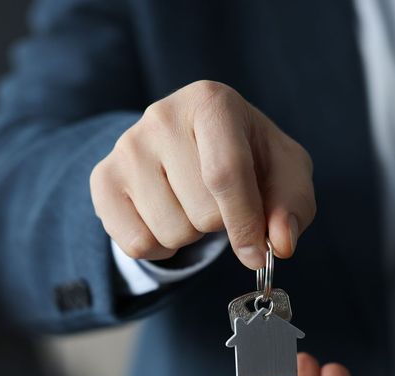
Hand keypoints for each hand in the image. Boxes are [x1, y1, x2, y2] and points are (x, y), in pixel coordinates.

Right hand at [90, 80, 315, 269]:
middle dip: (219, 225)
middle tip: (218, 201)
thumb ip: (292, 206)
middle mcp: (162, 116)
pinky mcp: (102, 178)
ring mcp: (126, 147)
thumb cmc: (248, 156)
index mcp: (211, 101)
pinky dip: (158, 247)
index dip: (245, 223)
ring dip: (190, 235)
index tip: (258, 254)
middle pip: (201, 212)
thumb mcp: (284, 172)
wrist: (193, 143)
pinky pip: (135, 244)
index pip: (225, 173)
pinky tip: (165, 217)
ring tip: (191, 204)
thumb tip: (281, 244)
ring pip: (168, 232)